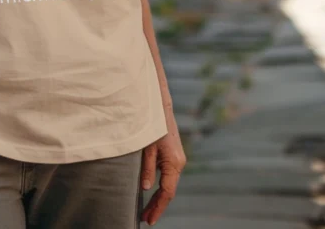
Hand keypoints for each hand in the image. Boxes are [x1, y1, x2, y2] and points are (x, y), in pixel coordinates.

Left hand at [140, 109, 186, 224]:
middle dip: (158, 206)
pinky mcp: (174, 156)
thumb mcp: (147, 148)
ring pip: (169, 184)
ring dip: (159, 197)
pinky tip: (152, 192)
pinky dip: (161, 187)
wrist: (160, 108)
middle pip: (169, 191)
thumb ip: (147, 169)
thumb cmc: (153, 125)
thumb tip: (146, 189)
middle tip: (146, 219)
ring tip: (147, 210)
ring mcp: (178, 160)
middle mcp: (179, 164)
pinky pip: (168, 176)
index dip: (158, 207)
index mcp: (174, 163)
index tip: (149, 219)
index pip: (167, 192)